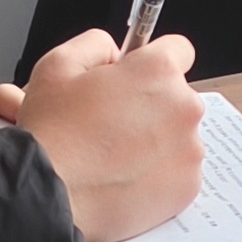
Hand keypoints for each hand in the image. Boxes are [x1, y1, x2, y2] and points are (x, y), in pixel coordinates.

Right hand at [7, 28, 206, 241]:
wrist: (52, 197)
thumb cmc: (53, 135)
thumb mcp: (58, 65)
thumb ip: (96, 44)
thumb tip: (116, 53)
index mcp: (157, 71)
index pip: (178, 50)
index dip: (150, 62)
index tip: (136, 77)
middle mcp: (183, 107)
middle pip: (176, 96)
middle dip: (150, 104)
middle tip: (112, 123)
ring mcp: (189, 149)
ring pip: (177, 135)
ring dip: (154, 140)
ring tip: (114, 155)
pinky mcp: (187, 186)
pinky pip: (177, 171)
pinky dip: (156, 173)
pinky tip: (123, 177)